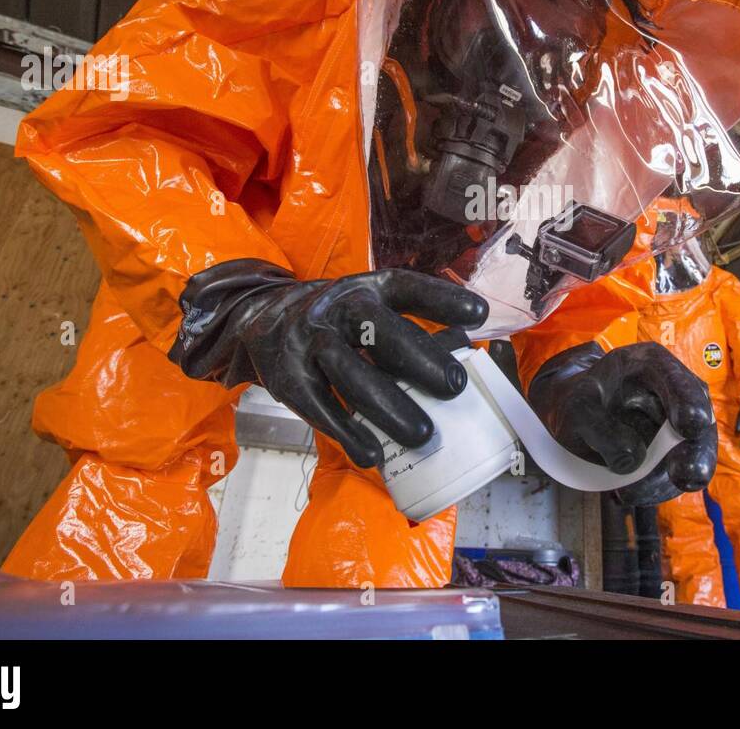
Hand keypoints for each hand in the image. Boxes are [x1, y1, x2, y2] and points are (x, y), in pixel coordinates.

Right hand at [168, 259, 487, 467]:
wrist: (260, 320)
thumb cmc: (337, 322)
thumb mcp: (369, 310)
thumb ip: (409, 329)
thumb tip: (464, 357)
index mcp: (366, 289)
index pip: (406, 287)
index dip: (441, 298)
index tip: (479, 314)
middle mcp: (338, 309)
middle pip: (379, 329)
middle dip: (418, 356)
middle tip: (455, 385)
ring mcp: (309, 342)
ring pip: (350, 372)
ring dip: (387, 404)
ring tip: (422, 435)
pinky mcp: (288, 376)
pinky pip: (318, 405)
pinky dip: (345, 430)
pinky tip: (371, 453)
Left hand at [527, 341, 716, 505]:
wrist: (577, 415)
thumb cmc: (578, 400)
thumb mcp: (576, 408)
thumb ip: (600, 428)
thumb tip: (632, 460)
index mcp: (651, 364)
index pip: (675, 378)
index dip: (687, 401)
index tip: (689, 426)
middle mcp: (673, 392)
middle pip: (699, 422)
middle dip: (696, 453)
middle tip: (685, 477)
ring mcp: (678, 423)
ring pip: (690, 456)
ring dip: (666, 481)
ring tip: (626, 493)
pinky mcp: (674, 452)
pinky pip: (673, 475)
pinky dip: (654, 489)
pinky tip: (626, 494)